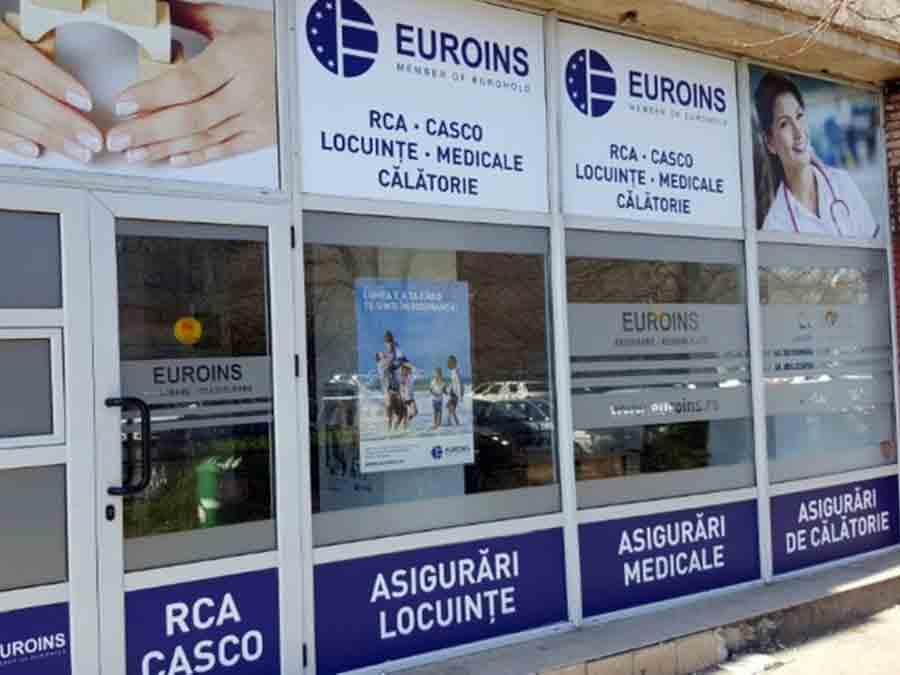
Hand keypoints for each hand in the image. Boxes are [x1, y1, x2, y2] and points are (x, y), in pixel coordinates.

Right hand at [0, 19, 101, 161]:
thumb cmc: (3, 49)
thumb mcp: (14, 33)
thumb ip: (38, 43)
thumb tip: (65, 46)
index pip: (22, 61)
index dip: (55, 83)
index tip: (86, 102)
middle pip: (20, 98)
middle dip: (61, 121)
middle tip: (92, 139)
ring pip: (8, 119)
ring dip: (47, 138)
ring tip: (79, 152)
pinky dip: (13, 142)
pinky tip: (36, 150)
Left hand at [106, 2, 275, 166]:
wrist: (331, 61)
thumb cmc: (284, 37)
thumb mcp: (237, 20)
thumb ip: (193, 16)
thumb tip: (156, 9)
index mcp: (238, 59)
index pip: (187, 83)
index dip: (153, 96)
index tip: (124, 103)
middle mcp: (248, 92)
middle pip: (190, 117)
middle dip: (149, 131)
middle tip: (118, 140)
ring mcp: (258, 117)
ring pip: (206, 137)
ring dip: (167, 148)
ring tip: (137, 153)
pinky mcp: (266, 134)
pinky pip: (229, 148)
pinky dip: (200, 156)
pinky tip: (175, 160)